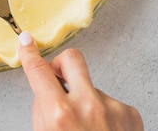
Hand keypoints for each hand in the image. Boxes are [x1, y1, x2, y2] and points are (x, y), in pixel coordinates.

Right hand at [18, 32, 142, 130]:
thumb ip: (43, 114)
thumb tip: (46, 93)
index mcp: (60, 115)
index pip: (38, 70)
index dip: (29, 52)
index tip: (26, 41)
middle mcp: (88, 106)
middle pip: (72, 59)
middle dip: (61, 65)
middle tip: (58, 79)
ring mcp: (112, 108)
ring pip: (91, 88)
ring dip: (85, 102)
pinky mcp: (130, 113)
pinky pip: (110, 103)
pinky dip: (104, 115)